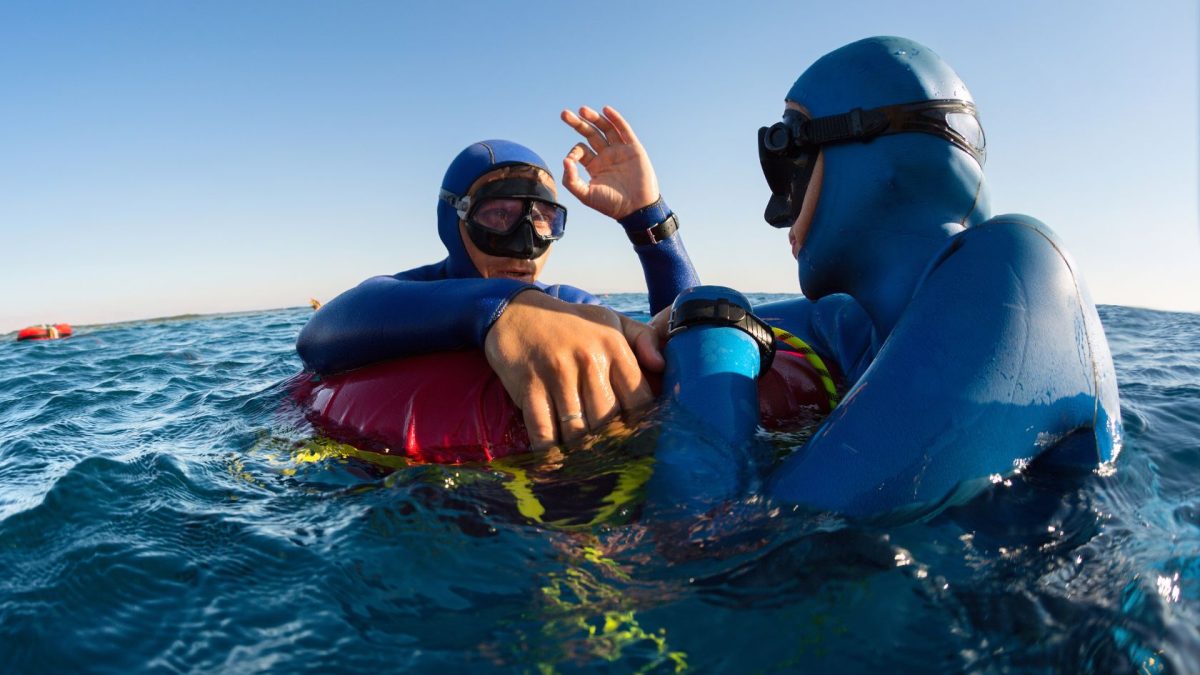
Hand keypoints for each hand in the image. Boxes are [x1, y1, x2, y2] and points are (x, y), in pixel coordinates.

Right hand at [484, 290, 665, 449]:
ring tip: (587, 468)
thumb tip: (662, 366)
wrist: (516, 312)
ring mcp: (557, 374)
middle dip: (611, 444)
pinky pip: (543, 430)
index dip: (642, 425)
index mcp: (613, 346)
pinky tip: (554, 465)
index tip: (639, 441)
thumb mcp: (610, 321)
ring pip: (577, 430)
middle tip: (612, 462)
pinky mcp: (529, 387)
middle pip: (608, 419)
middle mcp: (588, 360)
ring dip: (581, 453)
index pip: (638, 397)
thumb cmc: (571, 323)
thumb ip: (644, 339)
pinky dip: (549, 453)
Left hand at [561, 105, 659, 219]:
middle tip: (564, 114)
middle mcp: (606, 155)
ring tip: (582, 110)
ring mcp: (620, 150)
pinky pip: (624, 130)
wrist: (636, 208)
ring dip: (594, 118)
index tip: (572, 160)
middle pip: (590, 133)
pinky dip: (616, 119)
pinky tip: (606, 110)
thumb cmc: (610, 204)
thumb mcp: (585, 195)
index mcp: (594, 165)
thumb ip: (571, 180)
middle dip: (577, 123)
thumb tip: (565, 160)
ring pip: (606, 128)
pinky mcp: (633, 148)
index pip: (580, 150)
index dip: (574, 152)